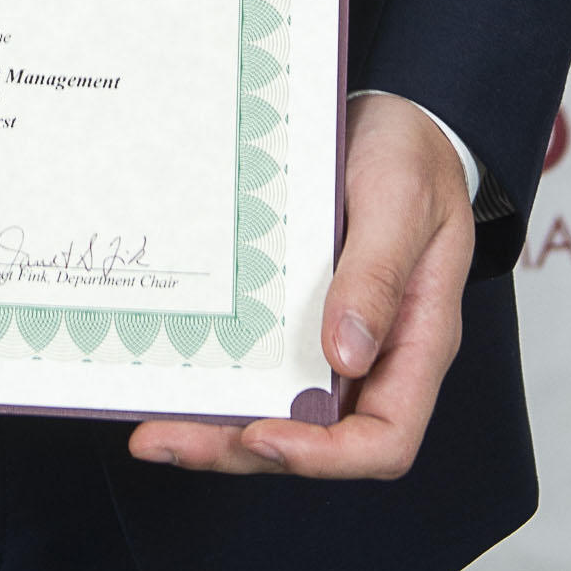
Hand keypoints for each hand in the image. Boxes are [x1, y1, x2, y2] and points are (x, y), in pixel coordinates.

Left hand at [127, 92, 474, 480]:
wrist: (393, 115)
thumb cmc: (413, 156)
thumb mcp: (402, 202)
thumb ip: (378, 275)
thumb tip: (345, 354)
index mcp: (417, 343)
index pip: (384, 439)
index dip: (324, 456)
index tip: (264, 435)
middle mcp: (373, 357)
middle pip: (314, 439)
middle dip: (239, 449)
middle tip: (168, 439)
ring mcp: (331, 340)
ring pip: (277, 411)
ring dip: (215, 428)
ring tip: (153, 429)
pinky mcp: (295, 315)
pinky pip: (260, 363)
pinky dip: (218, 377)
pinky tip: (172, 373)